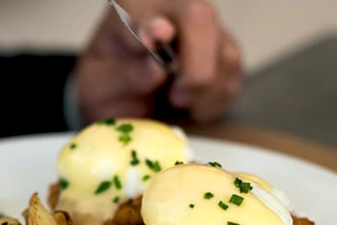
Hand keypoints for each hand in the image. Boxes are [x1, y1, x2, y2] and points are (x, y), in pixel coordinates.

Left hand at [75, 0, 241, 123]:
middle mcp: (171, 8)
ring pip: (226, 51)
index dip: (154, 26)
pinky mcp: (223, 50)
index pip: (148, 11)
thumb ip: (125, 76)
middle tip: (176, 98)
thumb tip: (156, 66)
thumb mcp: (101, 87)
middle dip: (195, 69)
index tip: (159, 34)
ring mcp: (202, 27)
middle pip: (201, 19)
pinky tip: (192, 104)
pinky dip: (216, 98)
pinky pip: (234, 74)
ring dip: (206, 90)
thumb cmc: (108, 86)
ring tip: (176, 101)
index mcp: (132, 9)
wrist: (121, 97)